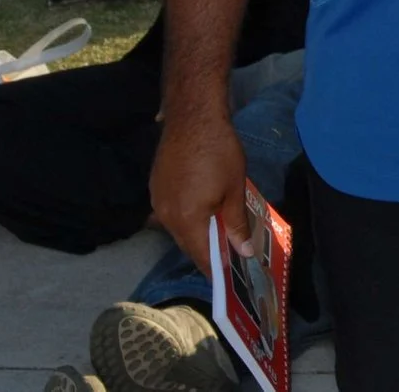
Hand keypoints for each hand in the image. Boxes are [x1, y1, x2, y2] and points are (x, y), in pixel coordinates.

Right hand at [150, 113, 249, 273]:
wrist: (193, 117)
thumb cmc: (219, 152)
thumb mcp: (234, 189)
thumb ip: (236, 223)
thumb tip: (242, 251)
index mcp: (186, 220)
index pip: (201, 256)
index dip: (215, 270)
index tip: (229, 281)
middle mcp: (166, 216)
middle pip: (188, 244)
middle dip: (207, 252)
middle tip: (229, 257)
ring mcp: (157, 201)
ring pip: (178, 228)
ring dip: (197, 233)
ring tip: (219, 234)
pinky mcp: (155, 187)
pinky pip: (171, 212)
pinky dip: (187, 216)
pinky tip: (202, 211)